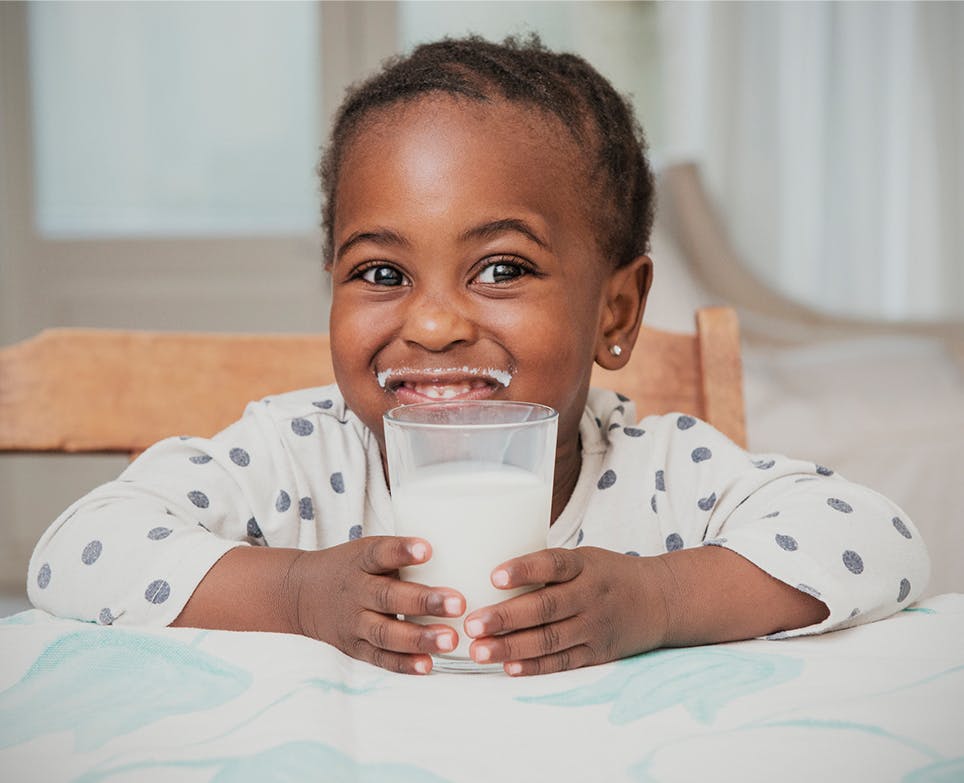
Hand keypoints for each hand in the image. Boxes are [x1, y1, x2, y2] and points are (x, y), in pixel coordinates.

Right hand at [287, 536, 465, 674]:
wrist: (301, 595)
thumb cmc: (351, 568)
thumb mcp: (367, 550)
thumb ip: (401, 554)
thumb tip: (460, 548)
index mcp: (360, 561)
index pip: (380, 553)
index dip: (403, 551)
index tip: (428, 549)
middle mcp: (356, 592)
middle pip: (388, 596)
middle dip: (424, 601)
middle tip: (459, 603)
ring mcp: (354, 623)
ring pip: (386, 633)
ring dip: (420, 638)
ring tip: (451, 639)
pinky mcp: (355, 648)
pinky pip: (380, 658)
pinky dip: (404, 664)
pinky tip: (428, 665)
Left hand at [462, 546, 669, 675]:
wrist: (659, 600)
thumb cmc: (607, 575)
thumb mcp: (584, 559)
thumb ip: (546, 567)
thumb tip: (487, 570)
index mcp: (584, 566)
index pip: (552, 564)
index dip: (523, 570)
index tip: (493, 577)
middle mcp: (590, 595)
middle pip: (545, 607)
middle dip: (505, 617)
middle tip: (472, 624)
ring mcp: (595, 626)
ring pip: (549, 639)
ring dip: (511, 647)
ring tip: (479, 650)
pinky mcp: (597, 653)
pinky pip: (563, 662)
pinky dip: (535, 666)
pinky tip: (509, 667)